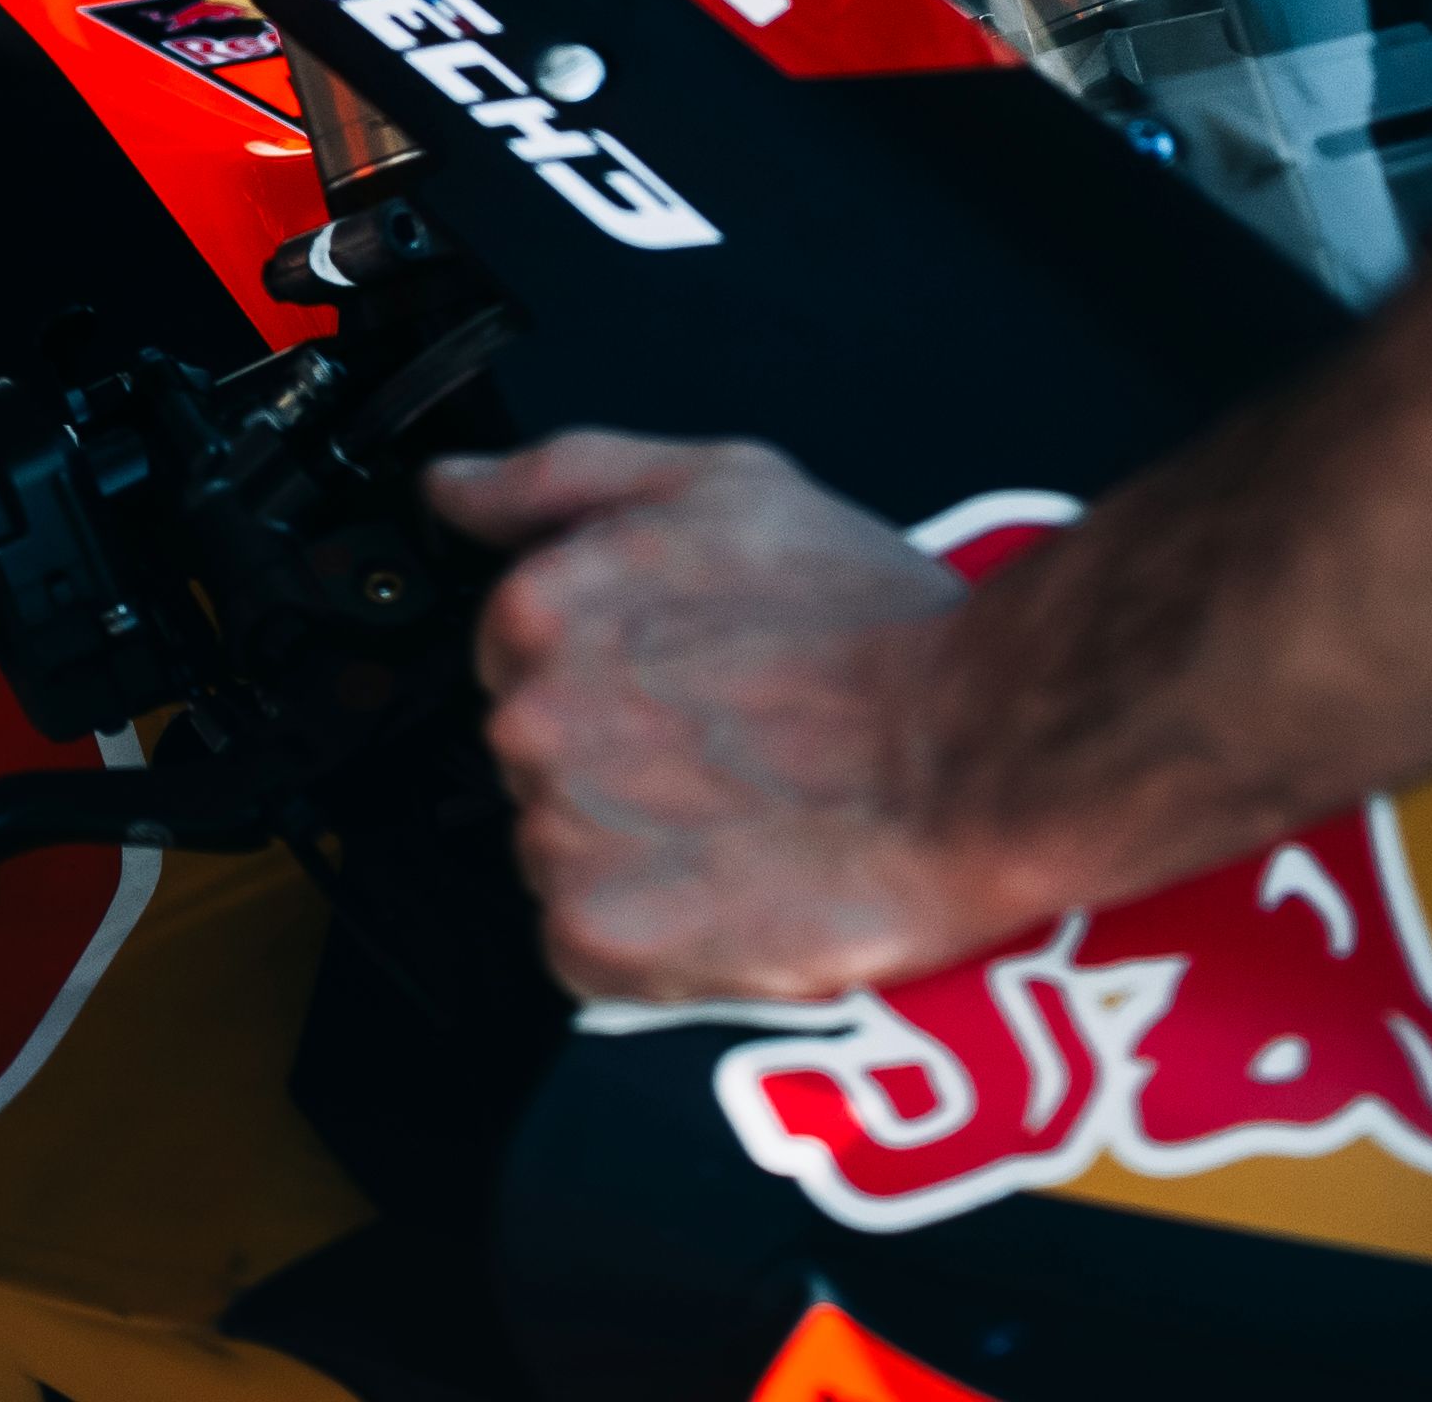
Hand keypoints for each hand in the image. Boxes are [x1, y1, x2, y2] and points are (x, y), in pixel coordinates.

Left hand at [432, 435, 1039, 1004]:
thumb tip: (450, 491)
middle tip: (732, 748)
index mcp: (540, 607)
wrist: (980, 750)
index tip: (688, 683)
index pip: (516, 657)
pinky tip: (732, 885)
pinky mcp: (598, 937)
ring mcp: (558, 833)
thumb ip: (559, 479)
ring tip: (747, 817)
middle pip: (537, 756)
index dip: (611, 671)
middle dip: (619, 758)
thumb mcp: (720, 483)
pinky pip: (588, 951)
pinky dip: (651, 939)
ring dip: (635, 849)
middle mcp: (531, 720)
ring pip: (560, 853)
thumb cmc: (871, 623)